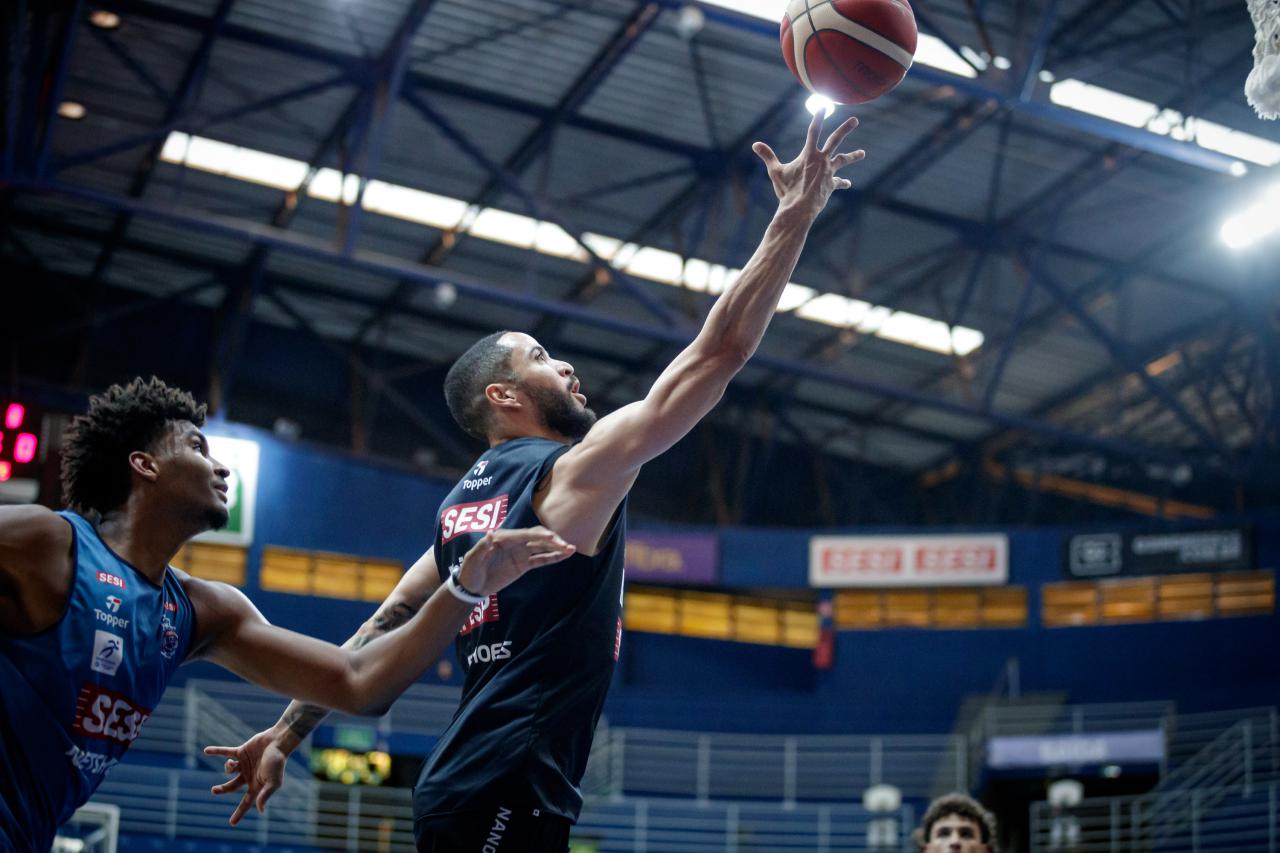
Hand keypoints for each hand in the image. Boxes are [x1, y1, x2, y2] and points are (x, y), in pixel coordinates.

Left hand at [204, 728, 289, 824]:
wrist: (278, 741)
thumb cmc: (277, 762)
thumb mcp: (273, 781)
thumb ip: (265, 794)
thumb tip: (260, 810)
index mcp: (256, 785)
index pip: (246, 802)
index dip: (239, 813)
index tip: (232, 823)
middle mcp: (249, 776)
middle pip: (231, 787)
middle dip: (222, 789)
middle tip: (214, 790)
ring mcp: (244, 764)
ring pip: (229, 769)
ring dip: (227, 768)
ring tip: (231, 764)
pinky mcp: (242, 752)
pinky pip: (226, 752)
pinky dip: (217, 751)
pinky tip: (206, 751)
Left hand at [457, 526, 574, 595]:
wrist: (472, 588)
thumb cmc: (469, 572)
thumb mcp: (471, 560)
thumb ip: (481, 548)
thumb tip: (490, 533)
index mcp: (503, 538)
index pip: (524, 534)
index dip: (538, 535)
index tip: (551, 537)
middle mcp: (514, 543)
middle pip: (536, 538)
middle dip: (551, 540)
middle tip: (565, 545)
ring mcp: (520, 553)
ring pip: (542, 547)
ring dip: (556, 547)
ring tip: (572, 548)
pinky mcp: (524, 564)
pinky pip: (541, 559)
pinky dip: (553, 557)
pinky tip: (565, 555)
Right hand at [752, 111, 864, 219]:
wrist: (799, 209)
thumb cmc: (786, 190)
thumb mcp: (775, 171)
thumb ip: (767, 156)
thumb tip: (755, 144)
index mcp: (809, 154)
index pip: (814, 131)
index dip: (818, 117)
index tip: (824, 107)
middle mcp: (822, 160)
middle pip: (835, 140)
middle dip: (845, 129)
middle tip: (855, 120)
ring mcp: (829, 172)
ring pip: (843, 160)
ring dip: (853, 156)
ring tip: (862, 153)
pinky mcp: (831, 185)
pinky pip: (838, 182)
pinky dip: (842, 182)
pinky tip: (847, 183)